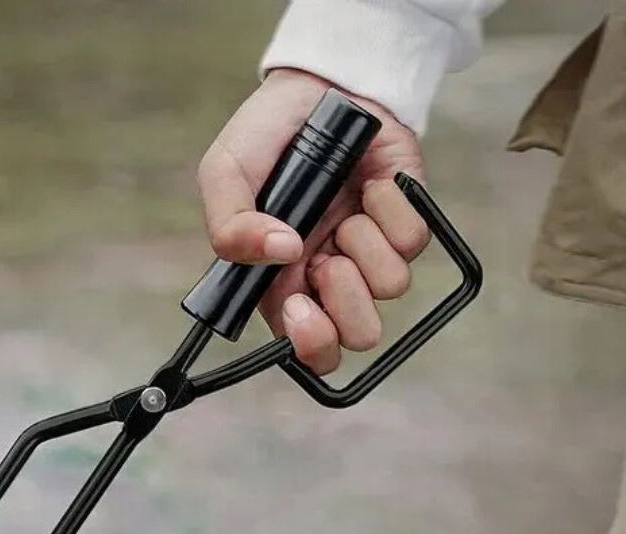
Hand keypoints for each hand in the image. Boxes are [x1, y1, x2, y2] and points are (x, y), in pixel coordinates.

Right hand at [197, 68, 428, 372]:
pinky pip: (412, 241)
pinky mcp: (406, 221)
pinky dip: (392, 210)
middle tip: (328, 260)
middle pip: (357, 334)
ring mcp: (370, 251)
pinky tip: (372, 186)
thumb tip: (281, 254)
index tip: (301, 306)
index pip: (305, 347)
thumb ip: (229, 226)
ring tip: (346, 211)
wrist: (321, 83)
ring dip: (365, 245)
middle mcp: (328, 276)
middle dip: (346, 301)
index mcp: (281, 282)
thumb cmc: (268, 134)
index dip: (310, 342)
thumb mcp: (225, 173)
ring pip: (389, 287)